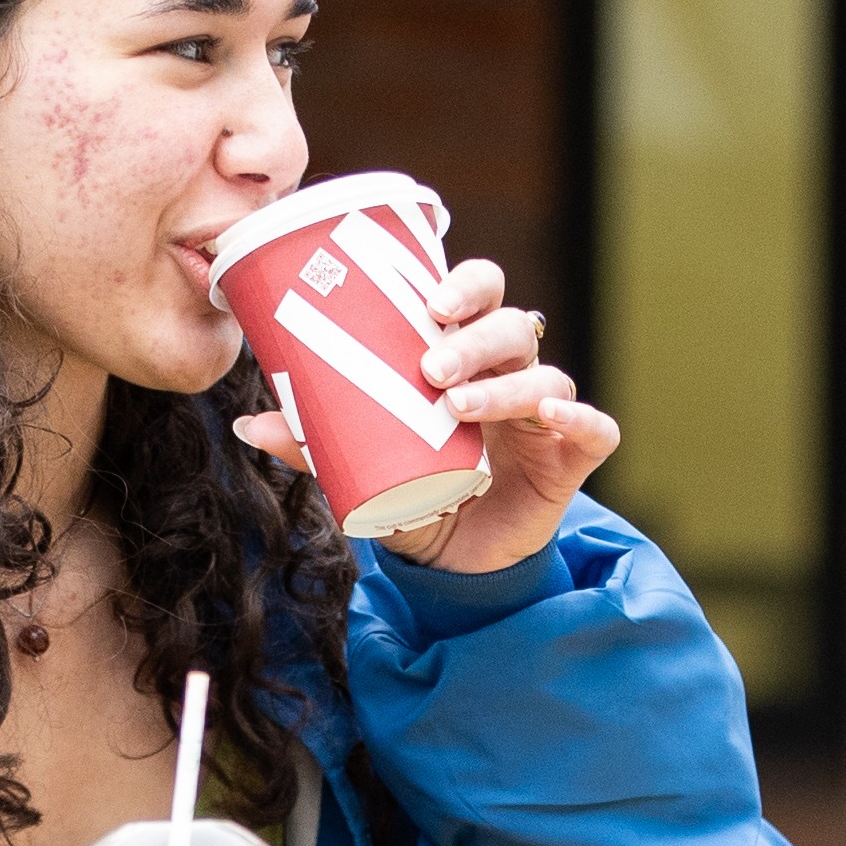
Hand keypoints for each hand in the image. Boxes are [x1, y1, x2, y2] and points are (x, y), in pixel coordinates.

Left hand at [231, 257, 619, 574]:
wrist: (454, 562)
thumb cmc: (414, 489)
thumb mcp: (362, 465)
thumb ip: (316, 443)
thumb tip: (249, 421)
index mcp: (465, 355)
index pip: (479, 295)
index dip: (465, 283)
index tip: (429, 299)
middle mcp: (510, 373)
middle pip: (511, 326)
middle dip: (473, 336)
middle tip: (429, 363)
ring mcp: (544, 415)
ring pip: (544, 375)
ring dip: (504, 384)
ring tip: (456, 405)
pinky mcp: (570, 458)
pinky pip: (595, 429)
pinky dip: (580, 418)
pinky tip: (554, 419)